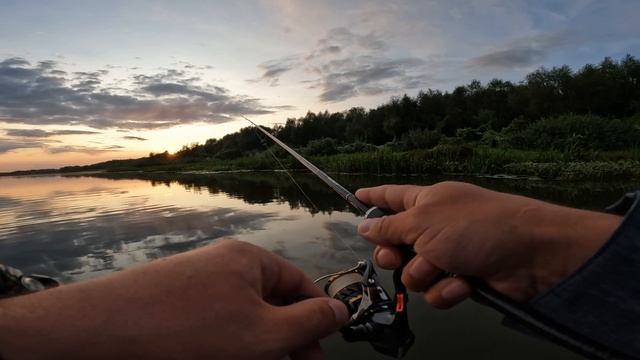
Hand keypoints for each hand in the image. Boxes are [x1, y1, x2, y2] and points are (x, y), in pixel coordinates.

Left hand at [0, 240, 347, 359]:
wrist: (102, 332)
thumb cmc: (190, 331)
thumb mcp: (263, 333)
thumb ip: (308, 322)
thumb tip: (342, 308)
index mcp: (249, 260)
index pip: (298, 283)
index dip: (318, 316)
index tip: (323, 349)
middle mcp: (222, 265)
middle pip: (270, 300)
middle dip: (287, 337)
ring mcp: (195, 284)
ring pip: (242, 316)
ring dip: (259, 344)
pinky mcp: (173, 303)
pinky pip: (214, 323)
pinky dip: (229, 343)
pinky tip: (228, 357)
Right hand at [356, 182, 621, 308]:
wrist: (529, 254)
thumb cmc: (473, 226)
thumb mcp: (424, 222)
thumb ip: (389, 227)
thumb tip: (363, 225)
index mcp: (426, 202)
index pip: (392, 196)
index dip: (373, 197)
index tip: (356, 195)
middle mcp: (435, 227)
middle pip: (395, 244)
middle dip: (393, 255)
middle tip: (396, 257)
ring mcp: (449, 254)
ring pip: (414, 273)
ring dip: (425, 275)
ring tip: (443, 268)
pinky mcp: (462, 280)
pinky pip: (437, 291)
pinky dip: (447, 290)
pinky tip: (463, 284)